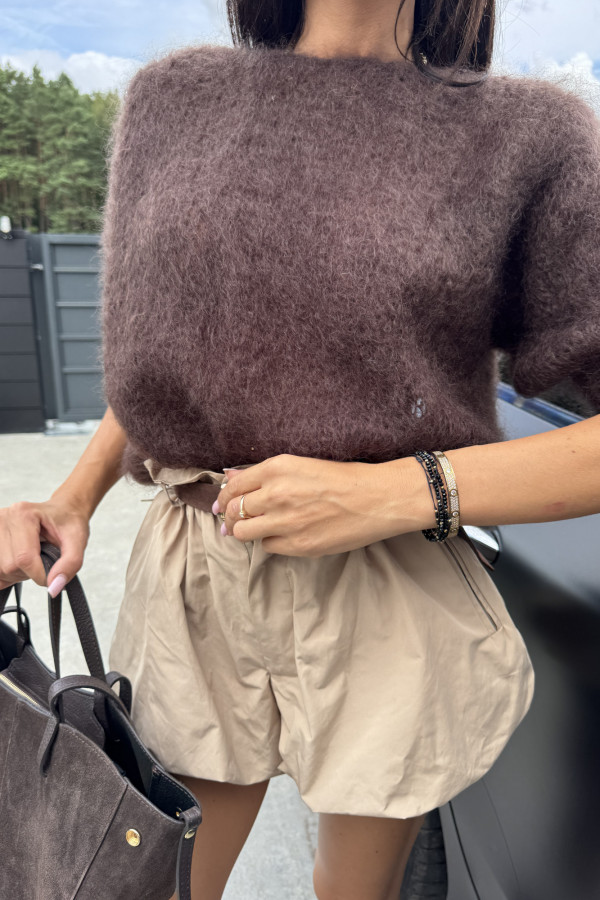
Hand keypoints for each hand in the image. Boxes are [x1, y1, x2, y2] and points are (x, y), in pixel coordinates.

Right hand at [0, 491, 90, 595]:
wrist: (64, 511)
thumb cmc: (68, 522)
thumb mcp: (78, 541)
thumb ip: (70, 564)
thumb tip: (54, 587)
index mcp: (24, 515)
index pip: (24, 559)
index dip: (40, 575)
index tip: (52, 574)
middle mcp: (4, 519)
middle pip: (9, 566)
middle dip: (29, 572)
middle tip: (42, 559)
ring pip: (0, 570)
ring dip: (17, 573)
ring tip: (30, 558)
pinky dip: (7, 573)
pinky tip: (18, 561)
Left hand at [215, 453, 432, 556]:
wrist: (378, 499)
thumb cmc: (345, 478)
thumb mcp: (302, 464)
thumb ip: (265, 473)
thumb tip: (231, 477)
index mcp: (278, 468)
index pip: (234, 484)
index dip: (225, 495)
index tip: (223, 501)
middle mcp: (276, 494)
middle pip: (235, 510)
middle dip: (230, 515)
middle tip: (233, 519)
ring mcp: (285, 522)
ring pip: (243, 532)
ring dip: (244, 531)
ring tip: (252, 529)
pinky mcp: (298, 545)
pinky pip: (267, 547)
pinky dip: (269, 542)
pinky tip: (280, 535)